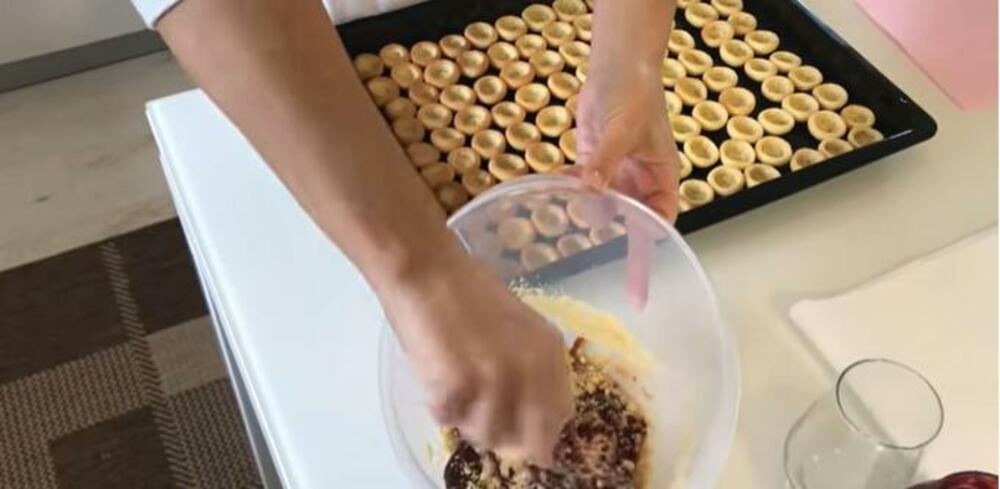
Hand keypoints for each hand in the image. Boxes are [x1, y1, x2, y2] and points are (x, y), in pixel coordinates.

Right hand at [380, 251, 573, 465]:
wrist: (428, 271)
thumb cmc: (468, 292)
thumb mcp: (521, 328)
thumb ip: (534, 369)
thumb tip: (532, 418)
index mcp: (550, 354)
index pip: (559, 417)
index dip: (539, 431)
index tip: (521, 430)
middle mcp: (530, 373)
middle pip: (530, 443)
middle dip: (507, 439)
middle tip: (485, 418)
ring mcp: (494, 384)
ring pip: (486, 437)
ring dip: (468, 420)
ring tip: (455, 385)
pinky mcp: (456, 390)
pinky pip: (449, 420)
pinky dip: (439, 406)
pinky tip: (436, 374)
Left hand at [573, 61, 680, 222]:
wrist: (616, 66)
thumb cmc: (635, 95)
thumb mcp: (623, 131)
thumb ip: (606, 162)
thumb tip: (591, 189)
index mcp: (661, 176)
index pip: (662, 217)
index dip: (649, 236)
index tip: (630, 256)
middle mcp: (640, 180)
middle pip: (630, 217)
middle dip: (612, 226)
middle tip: (590, 237)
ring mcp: (616, 172)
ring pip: (603, 204)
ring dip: (587, 205)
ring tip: (571, 201)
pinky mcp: (593, 161)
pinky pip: (583, 184)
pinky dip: (571, 185)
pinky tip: (561, 179)